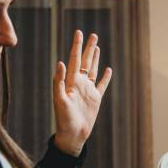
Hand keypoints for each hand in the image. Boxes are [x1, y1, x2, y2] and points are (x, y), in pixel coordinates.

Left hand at [53, 30, 111, 155]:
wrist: (72, 135)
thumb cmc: (63, 119)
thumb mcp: (60, 100)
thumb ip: (59, 82)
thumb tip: (60, 63)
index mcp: (71, 82)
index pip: (74, 60)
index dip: (76, 46)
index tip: (79, 33)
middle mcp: (79, 83)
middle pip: (85, 62)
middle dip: (88, 48)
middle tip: (92, 35)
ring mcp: (88, 91)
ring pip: (93, 70)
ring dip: (95, 58)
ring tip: (97, 47)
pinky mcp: (95, 99)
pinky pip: (101, 85)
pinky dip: (105, 77)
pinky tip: (108, 69)